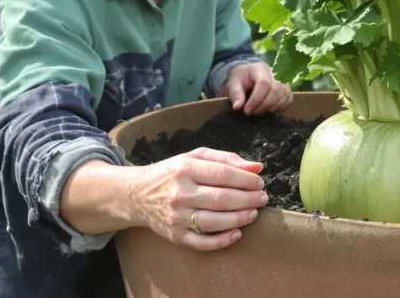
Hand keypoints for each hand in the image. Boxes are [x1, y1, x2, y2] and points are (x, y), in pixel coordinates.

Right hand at [130, 147, 267, 250]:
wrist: (137, 195)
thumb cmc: (172, 173)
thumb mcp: (194, 158)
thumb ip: (226, 159)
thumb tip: (257, 167)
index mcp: (185, 169)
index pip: (223, 174)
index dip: (246, 180)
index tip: (260, 182)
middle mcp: (180, 193)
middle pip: (222, 198)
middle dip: (248, 199)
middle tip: (263, 198)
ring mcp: (177, 217)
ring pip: (214, 221)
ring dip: (240, 218)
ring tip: (254, 213)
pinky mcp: (175, 236)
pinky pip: (202, 242)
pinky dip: (222, 241)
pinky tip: (237, 234)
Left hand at [220, 62, 292, 115]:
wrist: (248, 75)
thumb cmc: (240, 79)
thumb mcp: (232, 83)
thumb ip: (235, 94)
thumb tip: (237, 107)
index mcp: (260, 68)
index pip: (264, 83)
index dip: (256, 99)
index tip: (246, 110)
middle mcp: (275, 72)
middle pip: (276, 90)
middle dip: (263, 105)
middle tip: (252, 112)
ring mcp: (283, 80)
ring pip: (284, 96)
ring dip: (271, 108)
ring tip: (258, 111)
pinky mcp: (287, 88)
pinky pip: (288, 99)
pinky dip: (280, 107)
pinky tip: (268, 109)